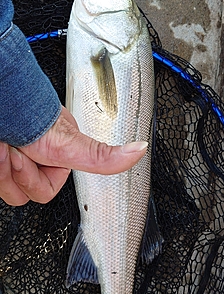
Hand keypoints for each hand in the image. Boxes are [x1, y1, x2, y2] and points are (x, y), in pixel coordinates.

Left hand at [0, 107, 147, 205]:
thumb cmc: (30, 115)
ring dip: (2, 169)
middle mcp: (34, 157)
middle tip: (15, 153)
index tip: (33, 158)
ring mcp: (13, 157)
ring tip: (4, 146)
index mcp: (56, 158)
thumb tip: (139, 151)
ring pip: (6, 188)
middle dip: (17, 174)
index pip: (45, 191)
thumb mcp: (70, 142)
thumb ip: (102, 155)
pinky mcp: (1, 156)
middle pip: (23, 194)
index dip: (35, 181)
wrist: (2, 99)